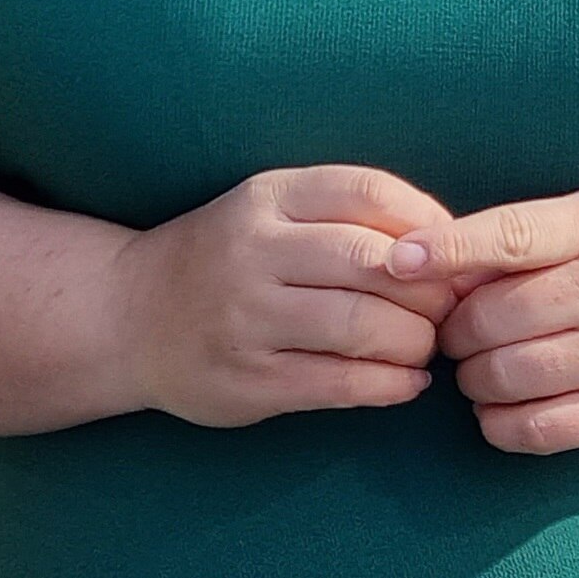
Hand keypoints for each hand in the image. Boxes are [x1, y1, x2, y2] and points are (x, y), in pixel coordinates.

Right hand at [108, 163, 463, 428]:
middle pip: (376, 264)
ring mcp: (248, 319)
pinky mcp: (249, 382)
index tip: (453, 253)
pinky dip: (391, 385)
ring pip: (364, 326)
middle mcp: (254, 252)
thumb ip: (349, 214)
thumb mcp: (272, 211)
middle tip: (450, 309)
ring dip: (416, 342)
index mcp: (267, 198)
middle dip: (432, 291)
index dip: (429, 223)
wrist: (125, 317)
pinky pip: (342, 384)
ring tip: (424, 346)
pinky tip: (406, 383)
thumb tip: (452, 240)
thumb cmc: (226, 258)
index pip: (369, 191)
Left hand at [391, 185, 578, 454]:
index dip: (447, 249)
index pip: (511, 236)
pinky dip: (498, 422)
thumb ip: (527, 231)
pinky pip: (535, 430)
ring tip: (479, 364)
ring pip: (504, 375)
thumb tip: (434, 256)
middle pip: (491, 318)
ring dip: (471, 376)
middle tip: (457, 329)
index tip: (397, 261)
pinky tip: (500, 404)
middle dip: (453, 328)